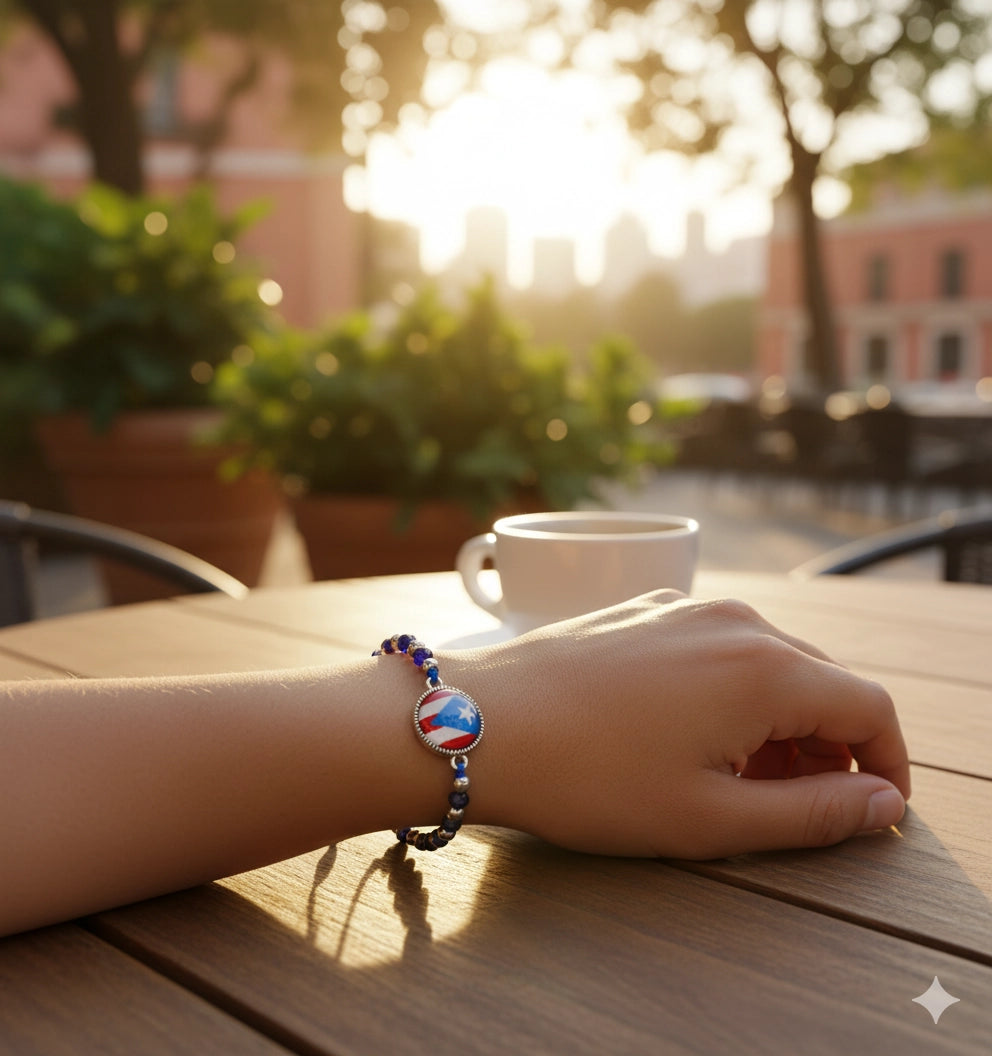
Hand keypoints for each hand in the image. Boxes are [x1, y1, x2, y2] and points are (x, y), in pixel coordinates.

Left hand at [457, 591, 909, 858]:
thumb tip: (881, 804)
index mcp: (766, 669)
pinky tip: (690, 739)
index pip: (871, 708)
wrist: (477, 724)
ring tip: (739, 783)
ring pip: (768, 664)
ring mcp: (684, 608)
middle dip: (830, 748)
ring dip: (778, 724)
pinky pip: (716, 650)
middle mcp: (735, 623)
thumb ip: (813, 814)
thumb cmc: (588, 778)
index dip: (886, 765)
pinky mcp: (644, 612)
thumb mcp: (710, 818)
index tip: (873, 811)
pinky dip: (730, 696)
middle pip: (822, 682)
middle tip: (799, 809)